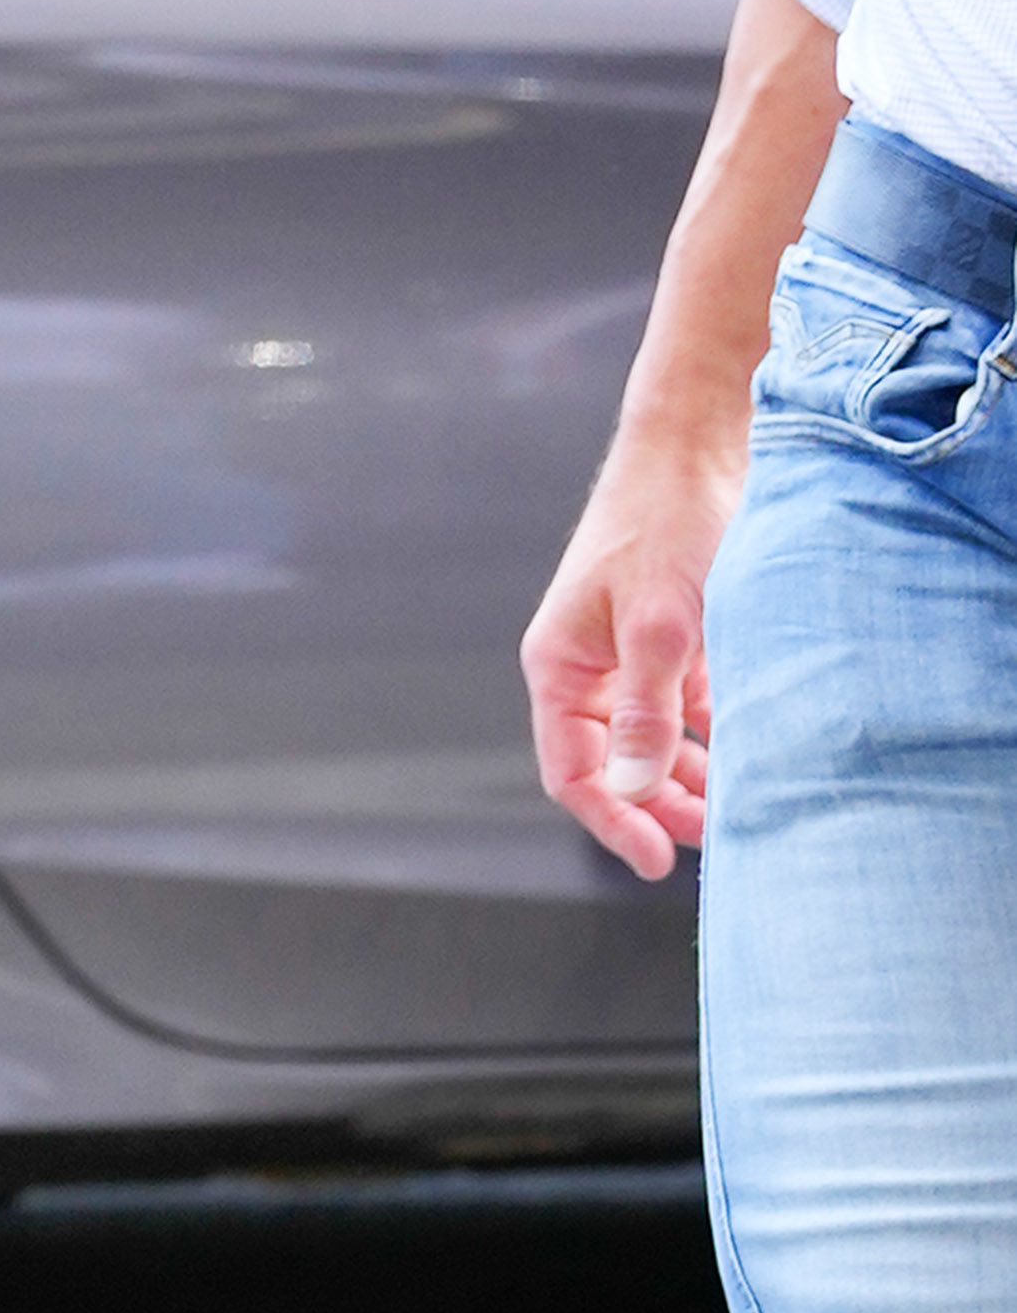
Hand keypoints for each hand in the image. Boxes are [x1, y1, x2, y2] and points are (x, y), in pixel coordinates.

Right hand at [520, 446, 726, 879]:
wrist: (699, 449)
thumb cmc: (666, 524)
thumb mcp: (659, 624)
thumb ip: (647, 709)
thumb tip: (634, 788)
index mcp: (560, 665)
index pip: (571, 770)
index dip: (611, 821)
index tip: (658, 863)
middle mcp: (590, 668)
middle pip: (614, 765)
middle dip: (657, 807)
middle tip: (716, 840)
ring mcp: (632, 656)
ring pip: (654, 742)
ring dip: (690, 778)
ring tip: (738, 804)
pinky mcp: (675, 642)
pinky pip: (688, 710)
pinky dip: (715, 737)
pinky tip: (751, 752)